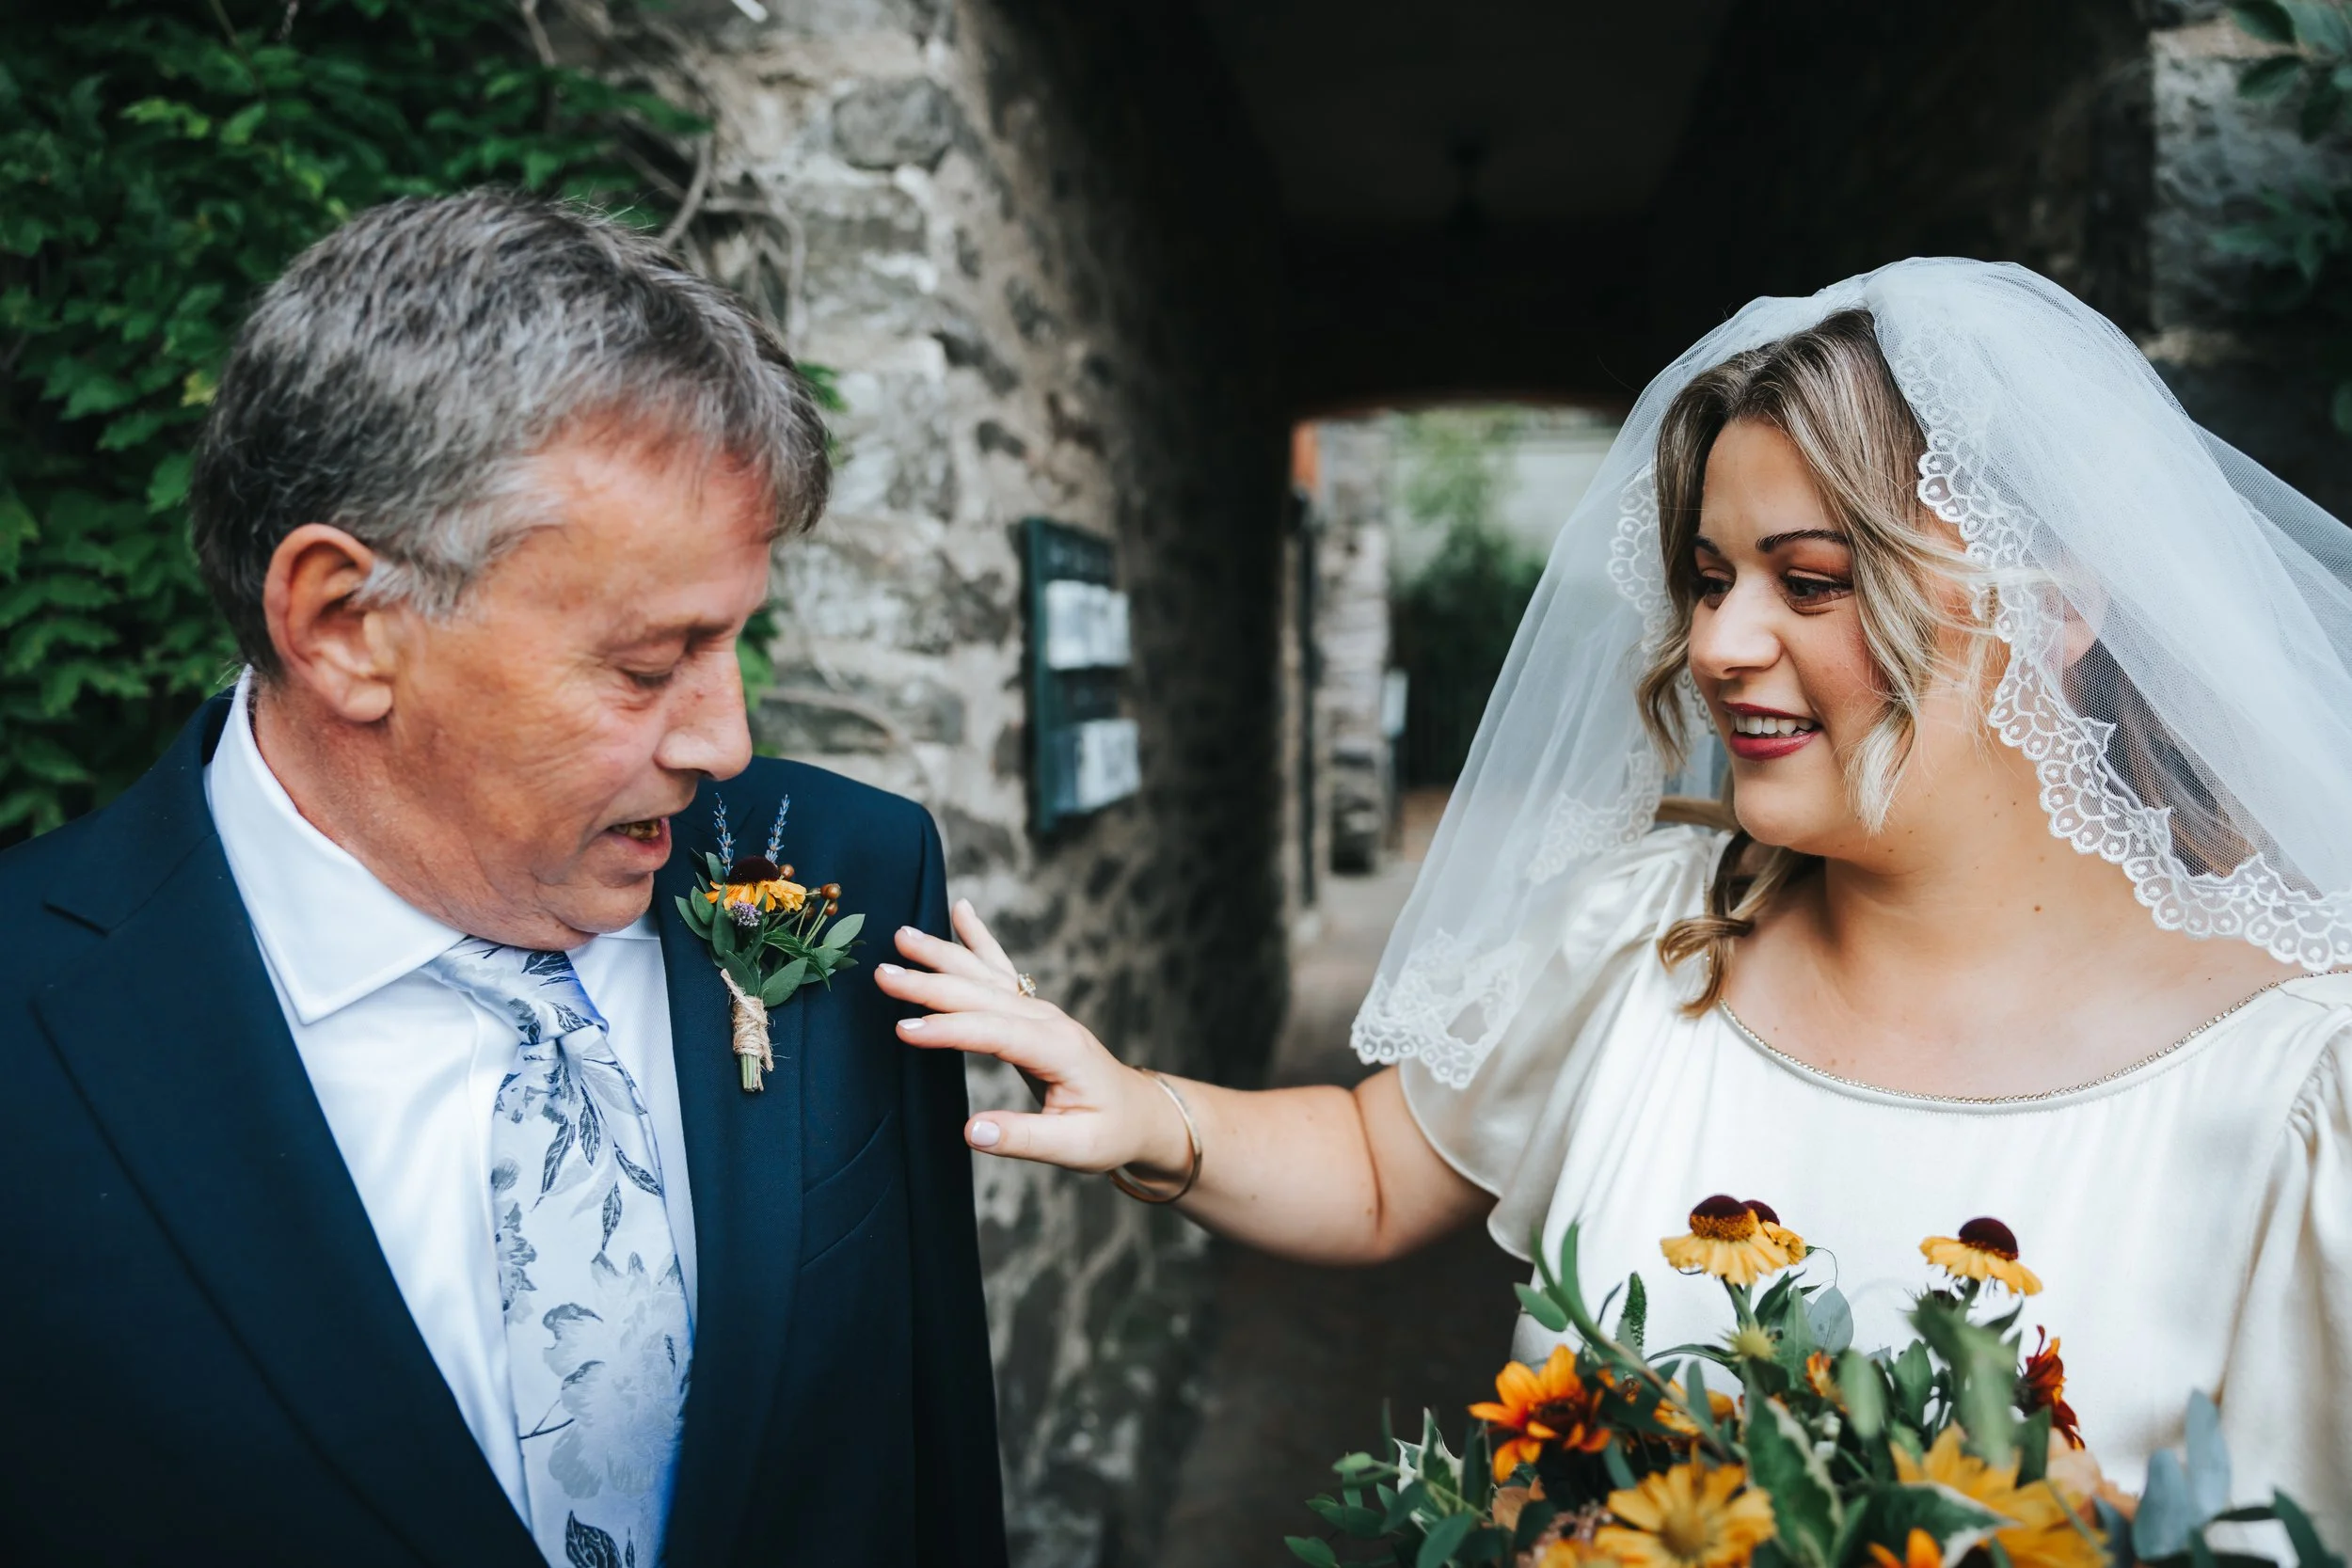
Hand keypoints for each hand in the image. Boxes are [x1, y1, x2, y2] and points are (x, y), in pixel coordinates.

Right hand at [875, 900, 1190, 1174]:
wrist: (1140, 1113)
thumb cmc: (1109, 1132)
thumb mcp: (1075, 1148)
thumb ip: (1023, 1139)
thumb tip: (972, 1132)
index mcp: (1057, 1049)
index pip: (994, 1033)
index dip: (949, 1030)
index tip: (904, 1029)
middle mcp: (1047, 1019)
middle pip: (981, 994)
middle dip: (930, 982)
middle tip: (882, 974)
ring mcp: (1040, 1009)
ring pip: (985, 974)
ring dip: (943, 954)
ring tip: (902, 935)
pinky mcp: (1032, 1010)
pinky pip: (1000, 969)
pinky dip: (977, 939)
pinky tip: (961, 911)